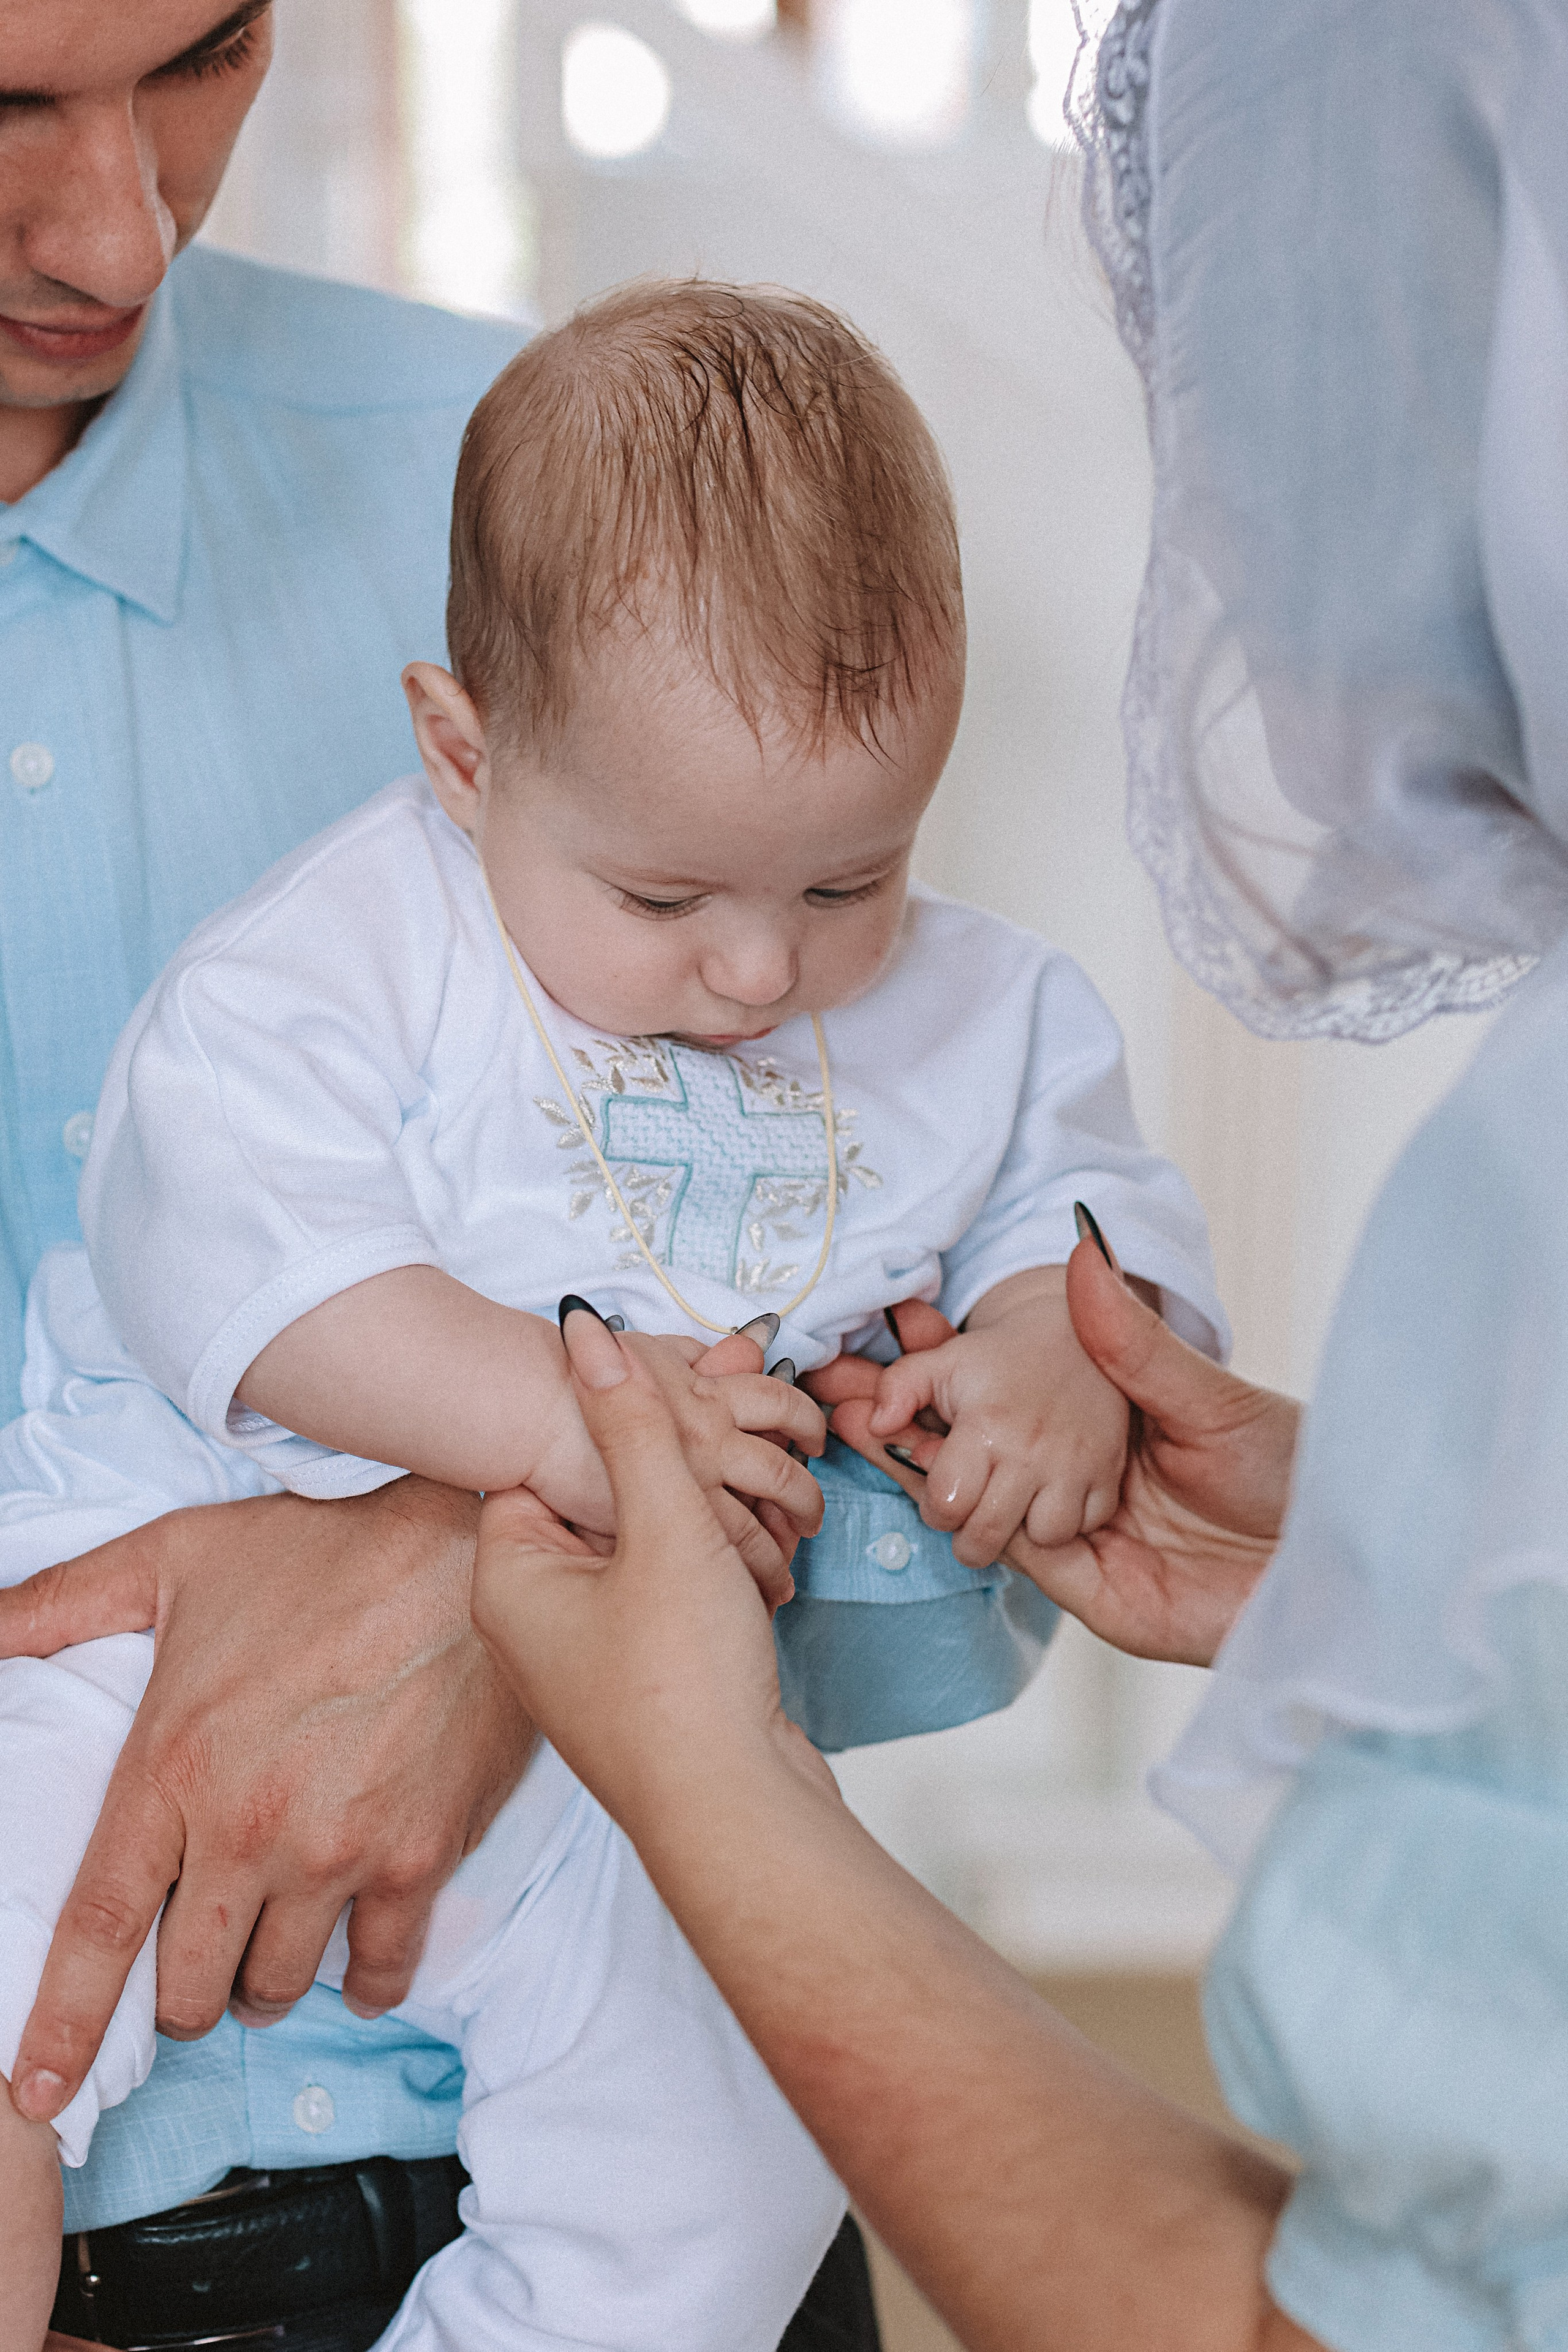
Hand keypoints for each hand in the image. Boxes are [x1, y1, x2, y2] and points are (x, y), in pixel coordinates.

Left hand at [0, 1477, 533, 2127]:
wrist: (464, 1543)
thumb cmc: (321, 1550)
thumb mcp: (174, 1558)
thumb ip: (64, 1602)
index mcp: (175, 1767)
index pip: (99, 1927)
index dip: (63, 2023)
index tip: (40, 2092)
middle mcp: (249, 1829)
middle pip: (190, 1984)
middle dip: (183, 1995)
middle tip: (194, 1964)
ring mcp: (337, 1851)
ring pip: (277, 1984)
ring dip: (263, 1982)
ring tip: (268, 1947)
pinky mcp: (418, 1856)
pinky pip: (380, 1968)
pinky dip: (362, 1983)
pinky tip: (355, 1971)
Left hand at [471, 1308, 831, 1840]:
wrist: (739, 1817)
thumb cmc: (684, 1681)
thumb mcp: (664, 1528)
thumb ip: (632, 1422)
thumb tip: (582, 1326)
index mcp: (509, 1578)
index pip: (540, 1460)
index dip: (606, 1423)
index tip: (672, 1401)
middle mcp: (532, 1620)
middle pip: (593, 1501)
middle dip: (664, 1472)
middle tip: (725, 1448)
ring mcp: (586, 1658)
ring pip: (638, 1550)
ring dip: (696, 1522)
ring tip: (752, 1507)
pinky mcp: (641, 1683)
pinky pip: (666, 1598)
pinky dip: (709, 1573)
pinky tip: (757, 1570)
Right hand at [816, 1244, 1299, 1664]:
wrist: (1350, 1567)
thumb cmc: (1296, 1473)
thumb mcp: (1204, 1391)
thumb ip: (1128, 1334)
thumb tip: (1084, 1241)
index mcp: (1108, 1429)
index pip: (1009, 1397)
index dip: (951, 1367)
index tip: (897, 1323)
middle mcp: (1084, 1483)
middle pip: (981, 1452)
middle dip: (912, 1416)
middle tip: (844, 1372)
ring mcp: (1085, 1541)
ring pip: (982, 1505)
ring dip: (923, 1466)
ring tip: (857, 1415)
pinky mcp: (1095, 1595)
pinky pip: (1018, 1557)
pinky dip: (971, 1519)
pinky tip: (925, 1475)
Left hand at [861, 1266, 1126, 1566]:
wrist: (1073, 1337)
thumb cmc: (995, 1359)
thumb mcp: (938, 1363)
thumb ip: (895, 1390)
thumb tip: (870, 1426)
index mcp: (983, 1425)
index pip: (944, 1504)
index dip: (935, 1507)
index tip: (943, 1494)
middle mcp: (1030, 1451)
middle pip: (986, 1536)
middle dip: (969, 1537)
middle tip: (971, 1516)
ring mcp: (1075, 1465)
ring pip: (1041, 1538)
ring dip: (1023, 1530)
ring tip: (1014, 1505)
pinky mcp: (1108, 1474)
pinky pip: (1085, 1527)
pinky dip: (1068, 1521)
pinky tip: (1052, 1495)